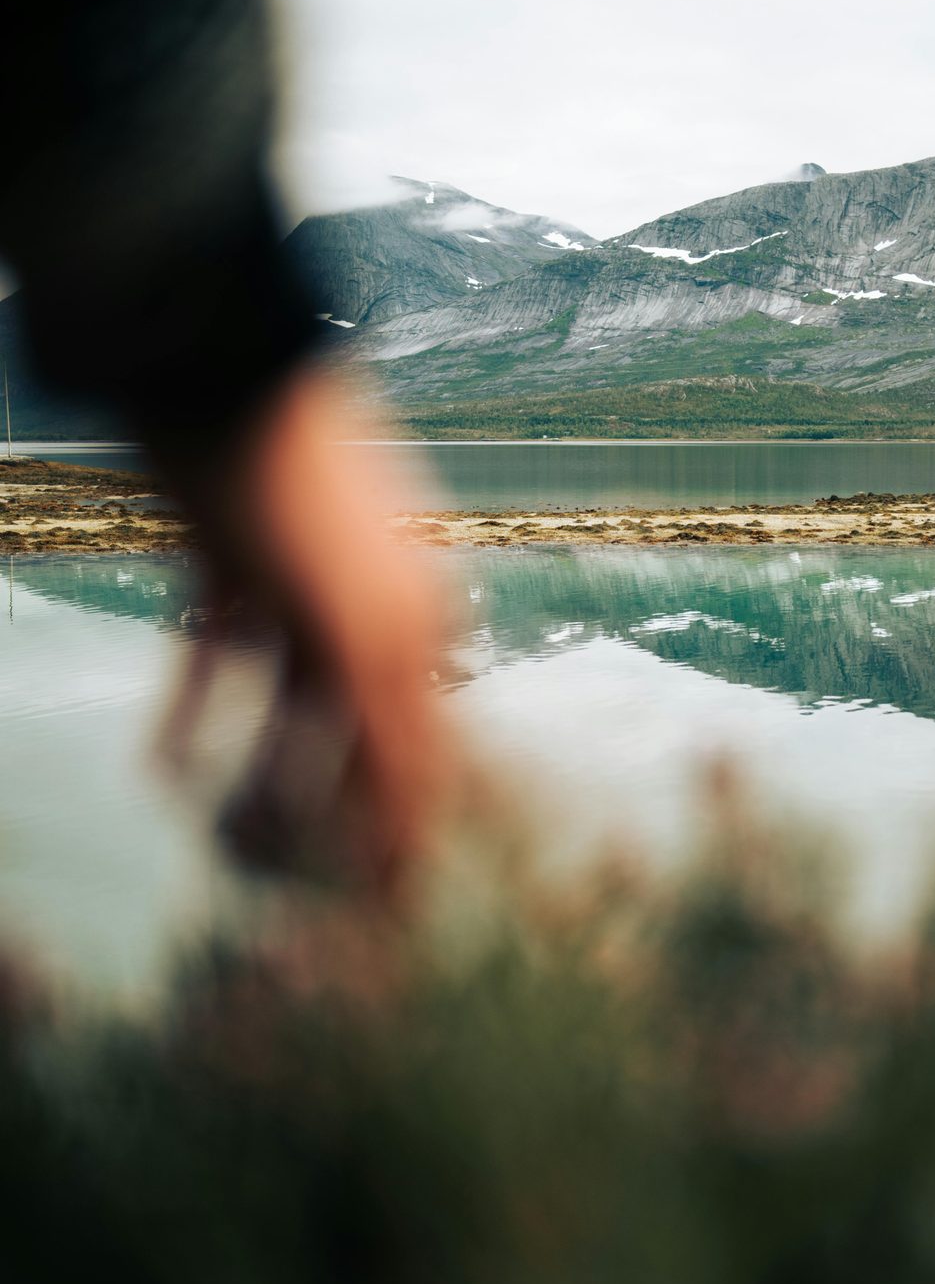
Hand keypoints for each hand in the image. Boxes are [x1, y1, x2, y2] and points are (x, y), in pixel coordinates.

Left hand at [159, 369, 452, 896]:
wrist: (205, 375)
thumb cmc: (298, 497)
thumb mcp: (359, 622)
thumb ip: (392, 728)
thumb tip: (417, 833)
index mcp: (418, 618)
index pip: (424, 748)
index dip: (407, 830)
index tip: (387, 908)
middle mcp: (365, 608)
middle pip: (351, 736)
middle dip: (323, 809)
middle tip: (284, 884)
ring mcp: (293, 590)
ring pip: (280, 707)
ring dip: (255, 771)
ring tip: (222, 838)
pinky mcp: (225, 572)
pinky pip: (212, 664)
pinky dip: (191, 712)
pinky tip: (161, 767)